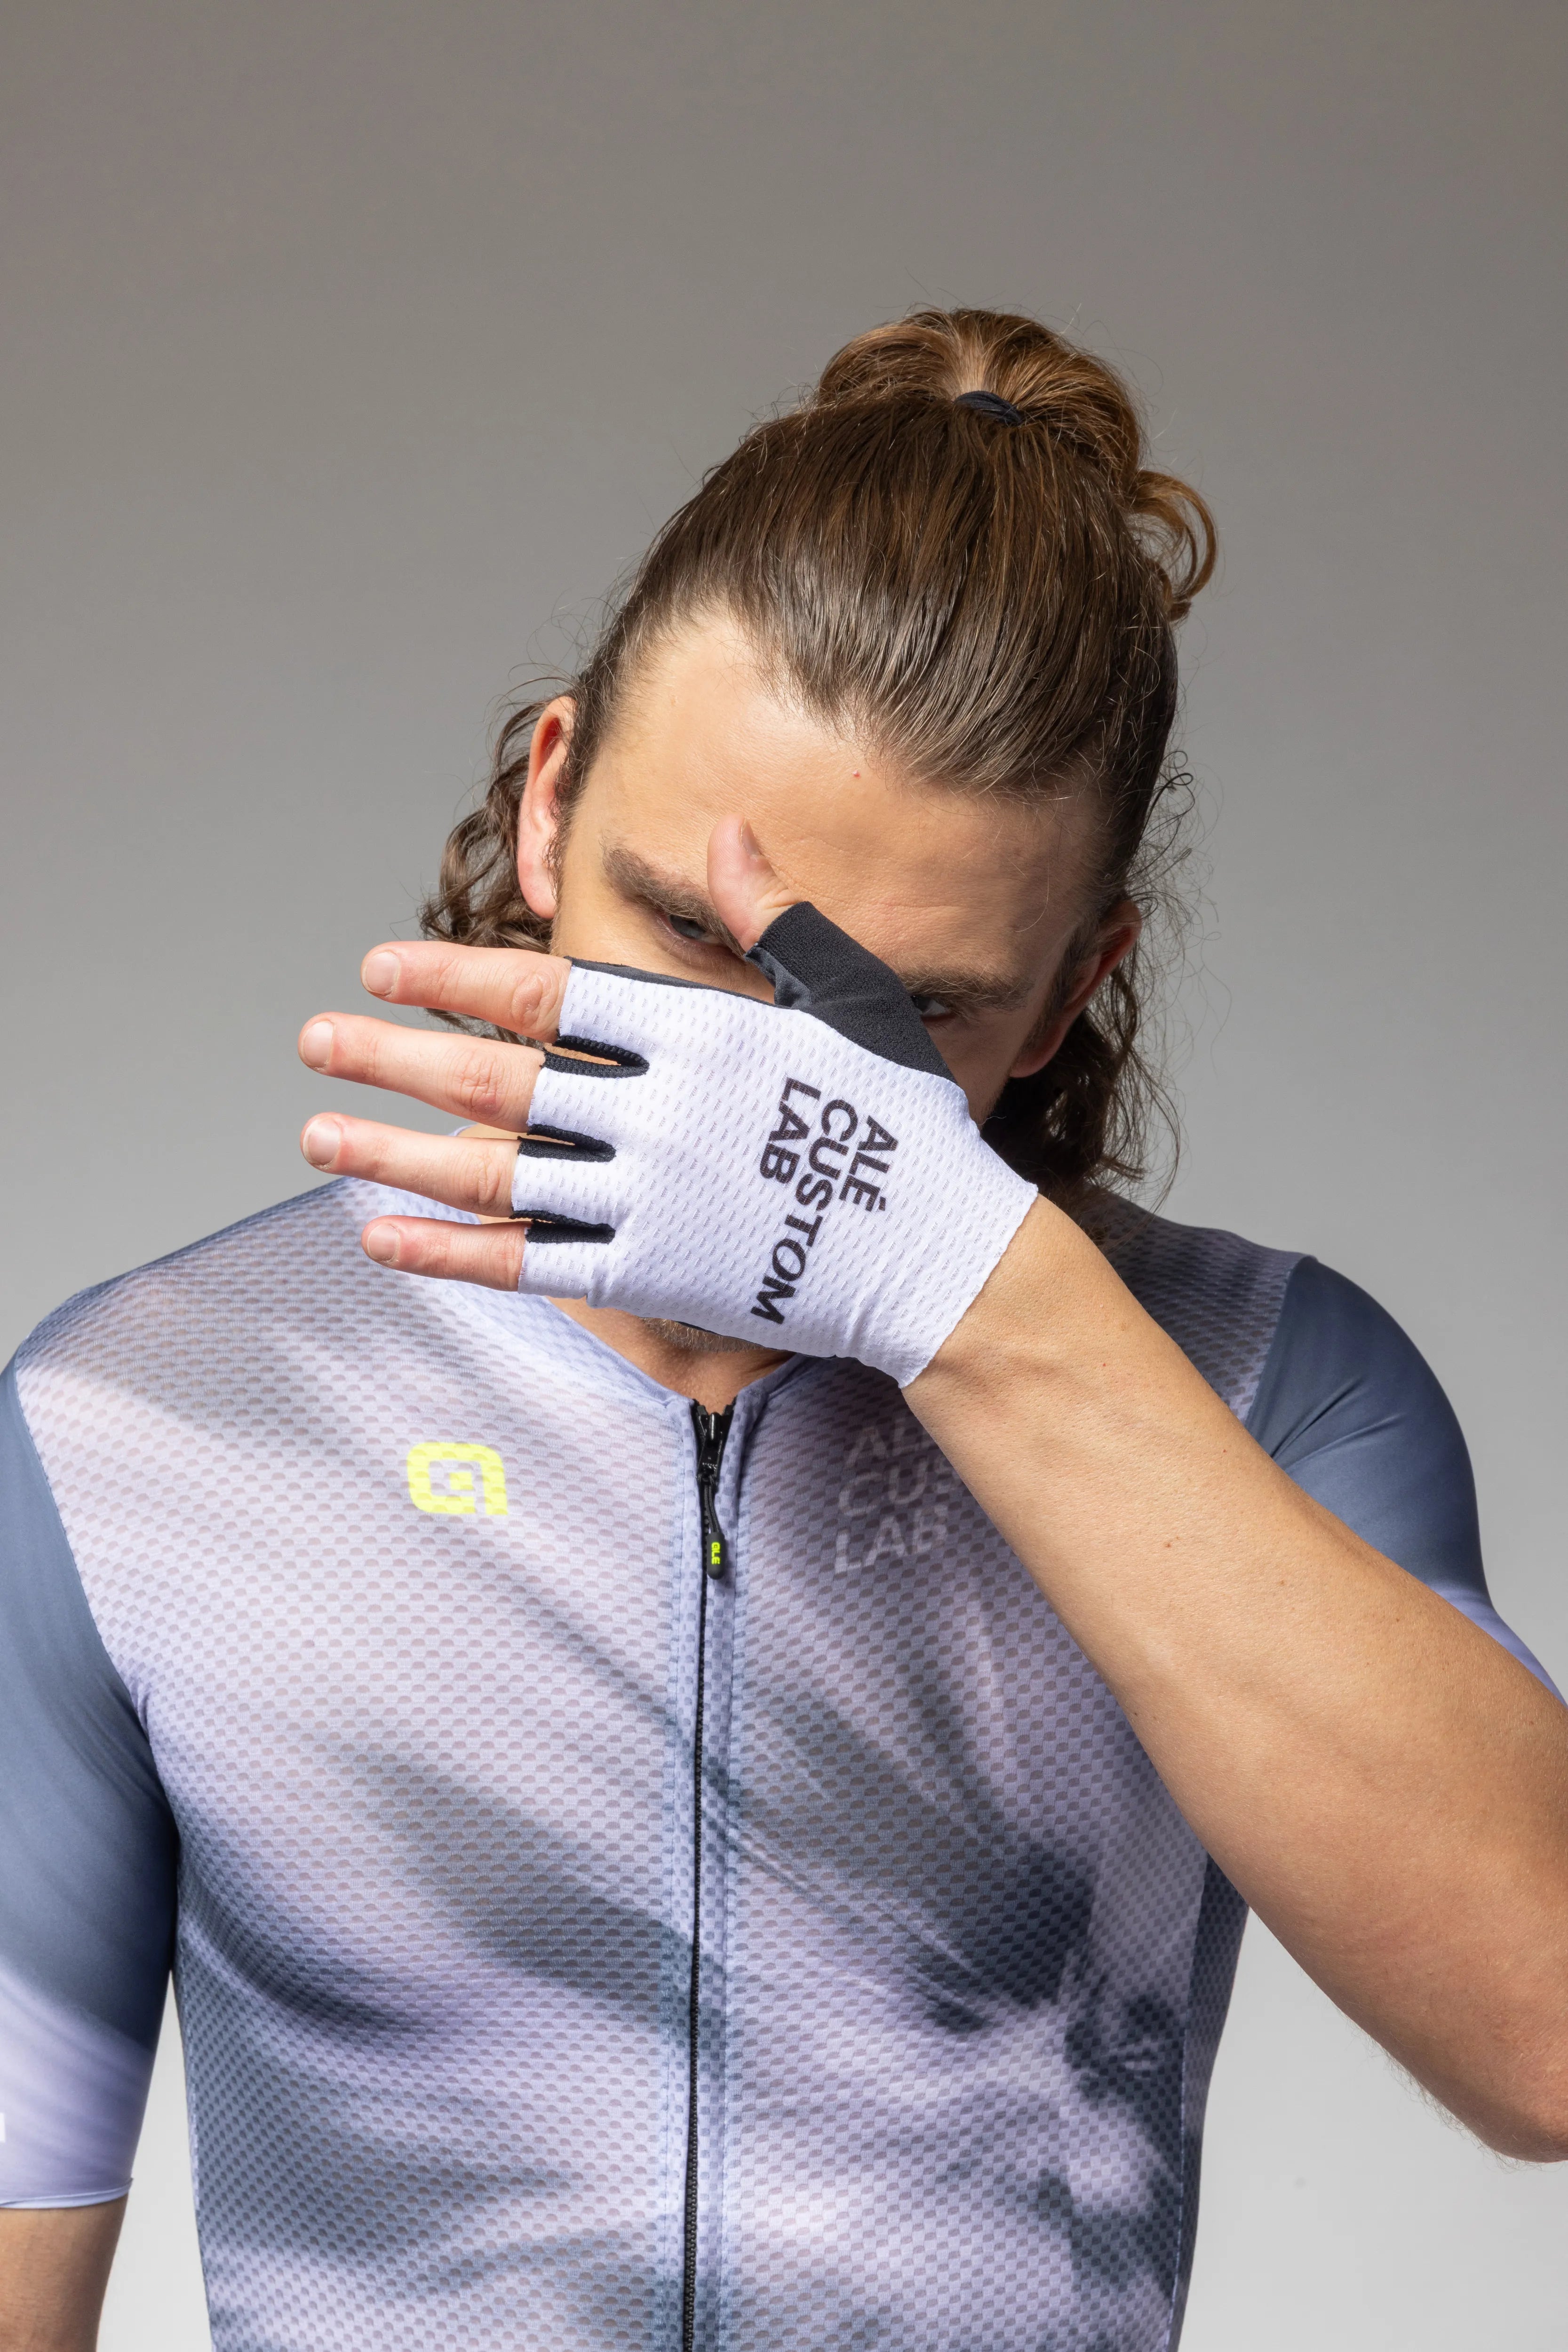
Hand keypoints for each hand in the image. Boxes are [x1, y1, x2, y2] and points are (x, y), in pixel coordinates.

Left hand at [299, 820, 1035, 1382]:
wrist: (936, 1254)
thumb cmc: (898, 1121)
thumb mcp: (850, 997)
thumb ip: (775, 918)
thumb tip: (729, 831)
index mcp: (695, 1035)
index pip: (544, 992)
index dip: (454, 975)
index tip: (383, 964)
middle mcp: (653, 1116)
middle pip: (495, 1081)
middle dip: (393, 1059)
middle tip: (315, 1042)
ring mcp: (645, 1201)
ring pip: (492, 1173)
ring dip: (395, 1153)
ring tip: (316, 1136)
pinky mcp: (648, 1276)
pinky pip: (527, 1264)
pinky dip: (450, 1253)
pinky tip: (380, 1237)